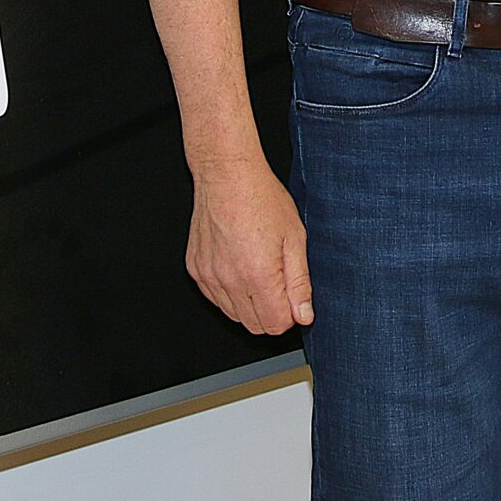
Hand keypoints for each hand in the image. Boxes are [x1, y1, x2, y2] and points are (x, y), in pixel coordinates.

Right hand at [186, 156, 312, 334]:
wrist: (227, 175)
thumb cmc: (262, 198)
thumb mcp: (295, 238)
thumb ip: (299, 283)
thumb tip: (304, 316)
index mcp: (258, 275)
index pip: (274, 326)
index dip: (289, 315)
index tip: (291, 297)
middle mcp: (229, 280)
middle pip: (253, 325)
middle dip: (270, 312)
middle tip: (277, 282)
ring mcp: (209, 276)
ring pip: (233, 315)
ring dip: (249, 304)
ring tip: (257, 270)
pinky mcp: (196, 268)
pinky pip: (215, 297)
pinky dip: (229, 291)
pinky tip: (239, 265)